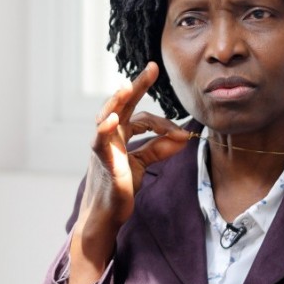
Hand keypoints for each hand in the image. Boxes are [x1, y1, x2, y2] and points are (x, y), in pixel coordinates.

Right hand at [69, 62, 189, 283]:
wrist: (107, 215)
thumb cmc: (120, 188)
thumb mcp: (142, 164)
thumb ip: (159, 149)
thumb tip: (184, 137)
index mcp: (122, 134)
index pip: (143, 117)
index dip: (164, 123)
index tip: (182, 133)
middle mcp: (111, 135)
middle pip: (124, 104)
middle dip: (137, 86)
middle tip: (152, 68)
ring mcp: (103, 145)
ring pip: (107, 116)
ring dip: (117, 101)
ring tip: (127, 88)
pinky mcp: (100, 160)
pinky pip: (100, 141)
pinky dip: (104, 129)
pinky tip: (112, 120)